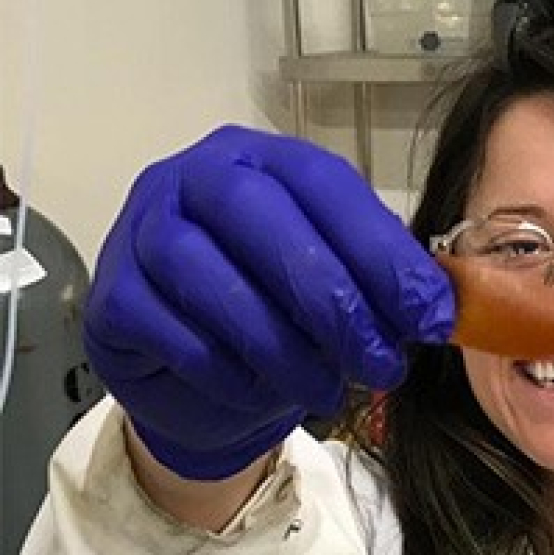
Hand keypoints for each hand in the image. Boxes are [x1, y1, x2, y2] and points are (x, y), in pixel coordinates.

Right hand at [84, 126, 454, 479]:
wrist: (198, 376)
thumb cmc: (277, 313)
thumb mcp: (340, 287)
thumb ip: (379, 282)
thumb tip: (440, 308)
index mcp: (266, 161)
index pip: (326, 186)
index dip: (382, 252)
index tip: (429, 314)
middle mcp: (197, 178)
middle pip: (264, 221)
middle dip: (336, 301)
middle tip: (383, 362)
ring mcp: (144, 231)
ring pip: (214, 281)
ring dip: (285, 348)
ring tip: (330, 390)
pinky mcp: (113, 298)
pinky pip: (176, 335)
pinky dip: (231, 373)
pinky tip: (264, 394)